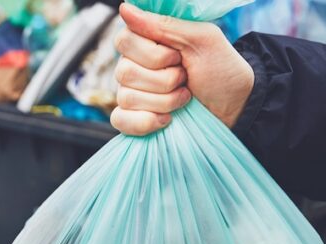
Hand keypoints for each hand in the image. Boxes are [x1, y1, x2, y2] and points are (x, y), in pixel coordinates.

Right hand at [111, 3, 254, 135]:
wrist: (234, 106)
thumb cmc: (221, 69)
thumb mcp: (201, 39)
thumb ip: (163, 24)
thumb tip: (124, 8)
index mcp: (145, 43)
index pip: (123, 41)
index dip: (153, 54)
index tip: (177, 56)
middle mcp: (132, 67)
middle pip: (125, 72)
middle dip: (164, 80)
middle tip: (185, 78)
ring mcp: (130, 95)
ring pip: (126, 98)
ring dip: (164, 102)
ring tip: (184, 97)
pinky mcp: (132, 119)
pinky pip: (120, 121)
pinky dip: (145, 122)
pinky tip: (166, 120)